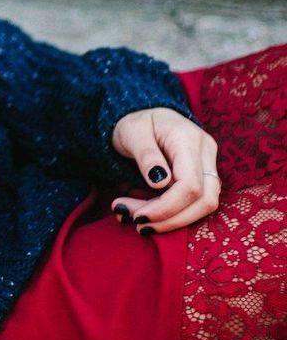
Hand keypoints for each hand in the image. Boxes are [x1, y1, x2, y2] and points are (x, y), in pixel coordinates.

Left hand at [110, 107, 221, 232]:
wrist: (145, 117)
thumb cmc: (136, 123)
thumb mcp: (131, 132)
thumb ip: (146, 155)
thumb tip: (160, 183)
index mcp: (188, 139)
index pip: (190, 186)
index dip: (167, 208)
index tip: (138, 217)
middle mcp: (206, 152)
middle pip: (204, 200)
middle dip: (170, 219)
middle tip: (136, 222)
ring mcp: (209, 164)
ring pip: (204, 205)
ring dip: (171, 220)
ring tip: (138, 220)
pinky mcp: (204, 175)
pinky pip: (196, 202)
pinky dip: (173, 213)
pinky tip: (147, 212)